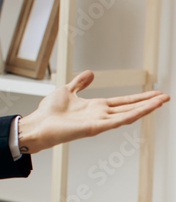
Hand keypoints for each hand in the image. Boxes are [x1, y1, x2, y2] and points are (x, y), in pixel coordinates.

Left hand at [18, 70, 169, 154]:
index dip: (138, 98)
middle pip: (130, 108)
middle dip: (148, 103)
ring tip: (161, 101)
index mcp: (95, 107)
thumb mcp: (67, 91)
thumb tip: (90, 73)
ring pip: (128, 114)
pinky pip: (117, 121)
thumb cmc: (49, 113)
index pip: (123, 102)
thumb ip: (80, 83)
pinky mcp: (95, 128)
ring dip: (145, 108)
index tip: (154, 93)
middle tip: (165, 97)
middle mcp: (100, 115)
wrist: (38, 125)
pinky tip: (144, 110)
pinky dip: (132, 115)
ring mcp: (99, 122)